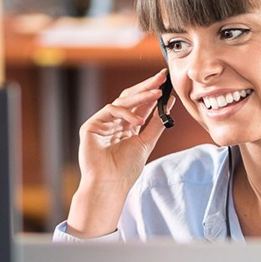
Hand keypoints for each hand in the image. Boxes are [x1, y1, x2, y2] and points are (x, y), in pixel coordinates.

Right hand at [77, 69, 171, 184]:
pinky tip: (137, 120)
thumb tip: (169, 103)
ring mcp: (102, 123)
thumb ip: (156, 123)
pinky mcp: (91, 126)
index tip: (165, 81)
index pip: (141, 105)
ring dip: (141, 95)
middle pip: (130, 98)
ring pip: (122, 101)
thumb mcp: (146, 143)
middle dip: (146, 86)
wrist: (110, 185)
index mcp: (127, 127)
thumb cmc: (126, 169)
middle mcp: (114, 123)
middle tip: (161, 76)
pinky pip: (110, 110)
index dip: (152, 93)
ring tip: (157, 93)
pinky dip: (125, 112)